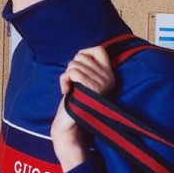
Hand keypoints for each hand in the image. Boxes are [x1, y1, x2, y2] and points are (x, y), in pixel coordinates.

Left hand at [51, 46, 114, 171]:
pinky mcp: (92, 87)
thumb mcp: (84, 81)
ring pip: (74, 63)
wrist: (70, 123)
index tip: (78, 69)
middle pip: (81, 55)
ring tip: (69, 88)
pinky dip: (64, 80)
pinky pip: (73, 72)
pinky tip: (66, 91)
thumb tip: (80, 53)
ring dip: (66, 75)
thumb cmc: (74, 102)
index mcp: (109, 75)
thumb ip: (86, 67)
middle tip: (72, 83)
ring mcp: (101, 83)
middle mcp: (108, 78)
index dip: (84, 53)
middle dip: (71, 67)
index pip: (99, 49)